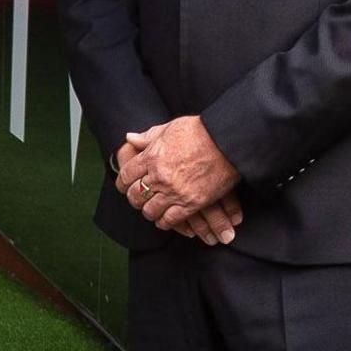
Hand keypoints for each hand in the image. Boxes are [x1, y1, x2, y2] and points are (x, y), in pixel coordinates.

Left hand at [116, 118, 240, 241]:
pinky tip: (165, 219)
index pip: (126, 176)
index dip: (123, 183)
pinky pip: (170, 220)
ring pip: (150, 210)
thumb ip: (148, 136)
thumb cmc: (200, 131)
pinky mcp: (191, 203)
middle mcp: (159, 176)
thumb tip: (129, 138)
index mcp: (151, 157)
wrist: (227, 141)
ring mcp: (174, 191)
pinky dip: (165, 222)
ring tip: (152, 209)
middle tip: (138, 198)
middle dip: (134, 198)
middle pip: (135, 195)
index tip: (124, 186)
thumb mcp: (170, 128)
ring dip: (148, 211)